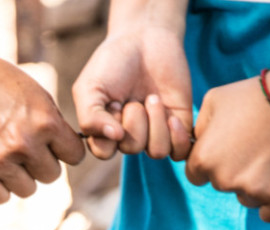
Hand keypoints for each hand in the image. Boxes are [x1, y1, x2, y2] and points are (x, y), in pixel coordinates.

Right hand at [0, 59, 85, 203]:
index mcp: (47, 123)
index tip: (53, 143)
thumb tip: (69, 152)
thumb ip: (55, 125)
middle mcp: (26, 145)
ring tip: (9, 156)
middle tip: (25, 145)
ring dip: (21, 177)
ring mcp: (2, 160)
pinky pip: (0, 197)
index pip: (75, 156)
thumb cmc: (1, 84)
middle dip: (42, 162)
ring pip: (27, 190)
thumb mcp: (38, 96)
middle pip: (52, 176)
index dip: (65, 149)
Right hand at [73, 28, 193, 159]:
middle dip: (133, 120)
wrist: (145, 38)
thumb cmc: (112, 62)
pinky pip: (180, 151)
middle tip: (133, 97)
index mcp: (105, 129)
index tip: (110, 104)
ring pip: (157, 151)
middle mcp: (129, 134)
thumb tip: (115, 138)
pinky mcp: (179, 124)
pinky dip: (178, 138)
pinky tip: (172, 118)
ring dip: (155, 123)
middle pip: (132, 148)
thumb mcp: (90, 88)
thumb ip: (90, 118)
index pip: (104, 151)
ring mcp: (155, 131)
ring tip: (152, 98)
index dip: (108, 131)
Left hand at [189, 75, 269, 221]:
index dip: (210, 162)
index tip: (226, 150)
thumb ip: (199, 129)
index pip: (196, 175)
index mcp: (204, 159)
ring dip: (253, 185)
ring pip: (246, 198)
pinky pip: (269, 214)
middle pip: (221, 185)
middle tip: (252, 147)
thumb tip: (194, 144)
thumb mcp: (212, 103)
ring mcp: (252, 189)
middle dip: (232, 171)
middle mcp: (224, 179)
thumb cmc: (252, 96)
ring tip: (269, 157)